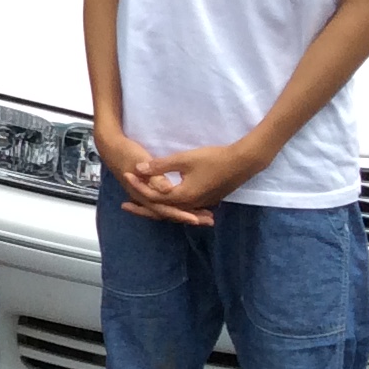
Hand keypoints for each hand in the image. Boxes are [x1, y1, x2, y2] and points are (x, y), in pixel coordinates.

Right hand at [94, 122, 216, 224]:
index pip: (164, 209)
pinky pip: (168, 203)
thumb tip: (167, 189)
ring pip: (170, 209)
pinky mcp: (151, 191)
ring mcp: (148, 196)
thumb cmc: (127, 152)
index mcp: (143, 194)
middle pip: (169, 213)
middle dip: (189, 217)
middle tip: (209, 221)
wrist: (112, 147)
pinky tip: (192, 205)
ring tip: (206, 216)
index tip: (197, 219)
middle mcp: (145, 199)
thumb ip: (155, 176)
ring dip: (187, 212)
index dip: (181, 214)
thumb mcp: (141, 161)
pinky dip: (181, 206)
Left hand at [130, 142, 263, 219]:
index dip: (138, 186)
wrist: (244, 162)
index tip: (126, 175)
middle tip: (124, 205)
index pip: (154, 196)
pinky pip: (183, 207)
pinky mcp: (207, 199)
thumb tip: (139, 168)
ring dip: (156, 208)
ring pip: (173, 210)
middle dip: (142, 207)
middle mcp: (190, 204)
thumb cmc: (214, 159)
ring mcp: (200, 203)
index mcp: (183, 196)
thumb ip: (161, 165)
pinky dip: (171, 206)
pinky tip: (166, 202)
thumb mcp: (184, 159)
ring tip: (141, 205)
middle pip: (161, 209)